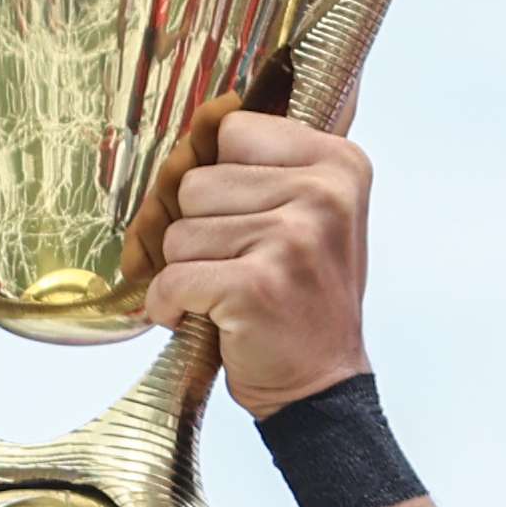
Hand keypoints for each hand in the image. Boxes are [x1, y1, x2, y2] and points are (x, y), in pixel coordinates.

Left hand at [140, 110, 374, 417]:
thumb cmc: (300, 296)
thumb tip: (198, 121)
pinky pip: (172, 277)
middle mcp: (324, 192)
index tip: (239, 215)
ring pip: (177, 230)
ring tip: (227, 291)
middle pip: (196, 180)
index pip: (231, 129)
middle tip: (234, 264)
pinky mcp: (257, 285)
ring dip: (185, 269)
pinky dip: (169, 305)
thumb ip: (252, 164)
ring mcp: (293, 238)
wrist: (322, 385)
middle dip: (196, 229)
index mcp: (337, 162)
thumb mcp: (299, 212)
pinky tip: (201, 317)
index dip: (217, 176)